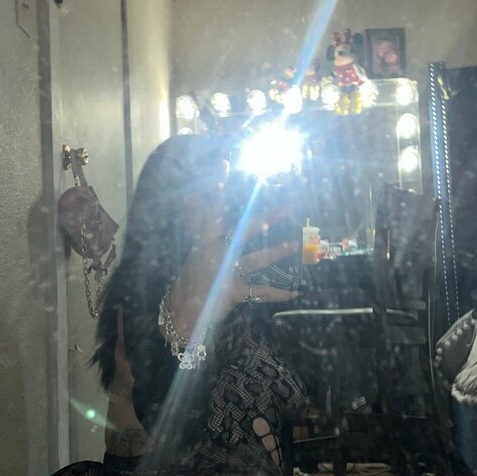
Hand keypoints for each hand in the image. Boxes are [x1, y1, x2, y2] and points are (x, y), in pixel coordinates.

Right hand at [166, 196, 298, 340]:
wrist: (181, 311)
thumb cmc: (191, 280)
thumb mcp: (195, 254)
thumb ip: (206, 233)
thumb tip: (210, 210)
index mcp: (204, 242)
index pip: (211, 210)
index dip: (218, 189)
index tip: (225, 164)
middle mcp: (215, 253)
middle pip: (244, 229)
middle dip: (268, 216)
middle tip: (289, 207)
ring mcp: (225, 272)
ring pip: (256, 258)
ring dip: (277, 251)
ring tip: (293, 244)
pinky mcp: (233, 291)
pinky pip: (261, 291)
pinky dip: (280, 293)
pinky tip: (295, 292)